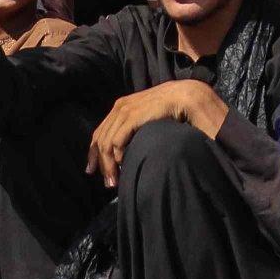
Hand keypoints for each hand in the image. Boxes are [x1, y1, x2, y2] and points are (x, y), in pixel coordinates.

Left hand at [86, 78, 229, 184]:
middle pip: (100, 139)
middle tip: (107, 182)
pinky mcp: (132, 116)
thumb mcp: (149, 119)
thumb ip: (138, 129)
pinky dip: (117, 156)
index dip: (94, 153)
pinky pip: (117, 140)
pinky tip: (123, 165)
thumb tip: (130, 150)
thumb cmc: (172, 109)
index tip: (92, 170)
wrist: (186, 96)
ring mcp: (125, 110)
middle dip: (100, 163)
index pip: (101, 132)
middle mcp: (120, 107)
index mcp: (122, 107)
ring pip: (106, 143)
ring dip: (108, 165)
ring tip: (113, 181)